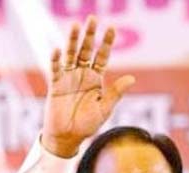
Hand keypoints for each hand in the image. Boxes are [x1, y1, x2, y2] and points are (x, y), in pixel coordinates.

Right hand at [40, 17, 134, 157]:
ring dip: (73, 41)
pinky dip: (56, 60)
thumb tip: (132, 78)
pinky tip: (57, 50)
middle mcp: (82, 74)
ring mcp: (68, 78)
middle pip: (86, 50)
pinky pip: (55, 70)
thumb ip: (116, 93)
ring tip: (76, 26)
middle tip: (93, 18)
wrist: (68, 137)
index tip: (112, 28)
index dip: (106, 42)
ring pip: (71, 55)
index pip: (102, 56)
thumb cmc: (87, 124)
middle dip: (90, 35)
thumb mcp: (105, 109)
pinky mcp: (55, 85)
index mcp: (95, 78)